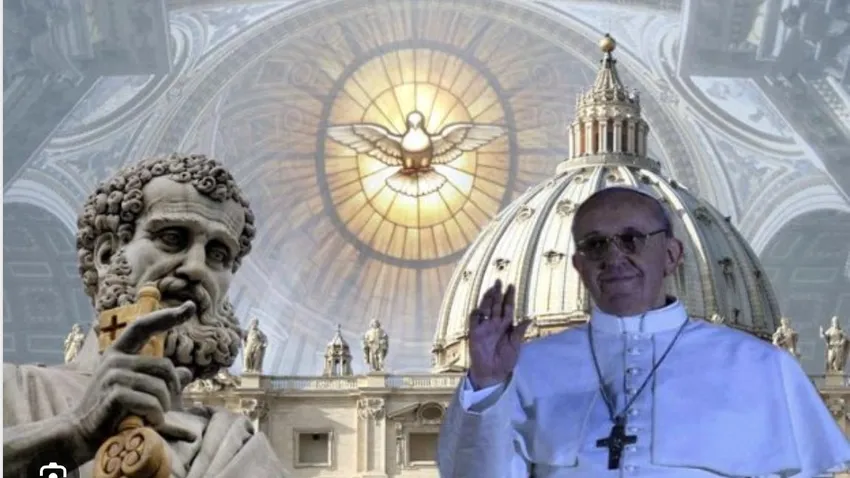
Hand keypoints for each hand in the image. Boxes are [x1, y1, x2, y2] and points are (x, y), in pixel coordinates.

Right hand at [67, 301, 195, 457]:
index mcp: (119, 352)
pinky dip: (155, 416)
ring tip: (153, 418)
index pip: (144, 326)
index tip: (189, 306)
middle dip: (172, 389)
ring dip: (163, 407)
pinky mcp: (114, 393)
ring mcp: (112, 375)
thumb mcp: (137, 390)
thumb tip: (187, 372)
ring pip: (160, 387)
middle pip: (164, 366)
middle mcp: (115, 359)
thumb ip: (160, 379)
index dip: (166, 316)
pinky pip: (150, 402)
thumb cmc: (111, 411)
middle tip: (165, 407)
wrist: (79, 433)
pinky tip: (149, 422)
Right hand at [468, 280, 530, 389]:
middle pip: (496, 305)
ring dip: (487, 300)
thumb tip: (529, 318)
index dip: (509, 297)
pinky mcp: (475, 334)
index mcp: (506, 326)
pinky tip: (479, 309)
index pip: (507, 308)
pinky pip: (474, 321)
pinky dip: (476, 315)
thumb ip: (520, 332)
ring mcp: (484, 328)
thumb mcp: (516, 346)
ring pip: (485, 310)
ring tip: (490, 290)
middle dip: (497, 294)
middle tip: (499, 281)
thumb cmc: (506, 360)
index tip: (512, 286)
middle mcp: (495, 324)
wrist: (493, 373)